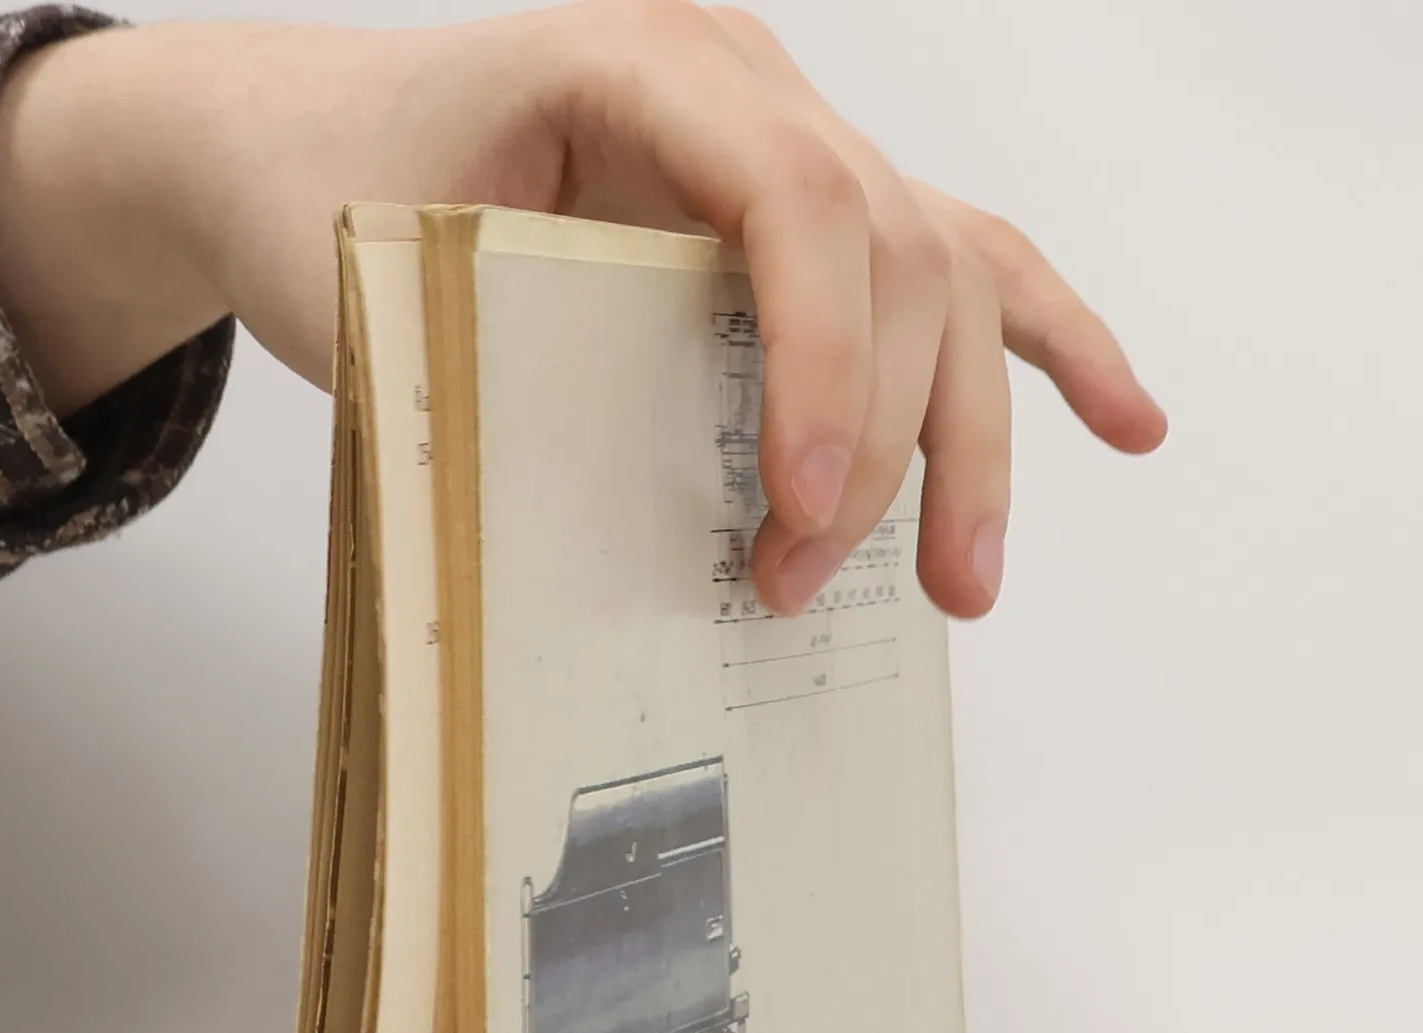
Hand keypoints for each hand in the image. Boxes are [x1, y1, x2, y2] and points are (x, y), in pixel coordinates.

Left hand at [0, 3, 1165, 618]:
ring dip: (974, 436)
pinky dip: (1045, 343)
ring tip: (966, 582)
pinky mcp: (798, 207)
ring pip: (947, 270)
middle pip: (895, 250)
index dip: (825, 367)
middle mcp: (741, 81)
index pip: (795, 205)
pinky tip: (1126, 422)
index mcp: (641, 60)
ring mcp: (783, 135)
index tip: (804, 513)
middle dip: (878, 441)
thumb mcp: (390, 276)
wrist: (297, 146)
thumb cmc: (327, 203)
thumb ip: (518, 360)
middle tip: (800, 582)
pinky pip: (953, 259)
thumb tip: (647, 534)